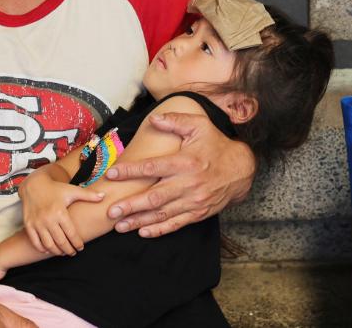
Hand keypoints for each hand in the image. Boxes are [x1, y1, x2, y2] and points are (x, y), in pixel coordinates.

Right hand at [19, 172, 104, 255]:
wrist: (34, 185)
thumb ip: (88, 195)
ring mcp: (37, 223)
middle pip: (60, 241)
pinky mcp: (28, 225)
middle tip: (73, 253)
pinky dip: (42, 248)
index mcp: (60, 212)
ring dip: (57, 251)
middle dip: (68, 250)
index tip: (81, 248)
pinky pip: (35, 242)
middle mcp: (48, 219)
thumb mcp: (72, 190)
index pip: (71, 233)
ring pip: (48, 244)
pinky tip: (49, 250)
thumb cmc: (56, 189)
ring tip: (63, 252)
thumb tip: (104, 196)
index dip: (77, 243)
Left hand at [104, 112, 256, 236]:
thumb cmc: (215, 144)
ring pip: (163, 214)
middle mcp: (189, 183)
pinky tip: (143, 232)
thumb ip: (176, 121)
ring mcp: (194, 201)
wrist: (240, 169)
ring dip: (139, 220)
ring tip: (119, 225)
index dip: (131, 171)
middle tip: (111, 211)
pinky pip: (176, 224)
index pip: (153, 167)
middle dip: (131, 205)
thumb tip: (154, 118)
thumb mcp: (199, 126)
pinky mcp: (198, 213)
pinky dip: (159, 229)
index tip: (111, 174)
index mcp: (186, 162)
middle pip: (155, 197)